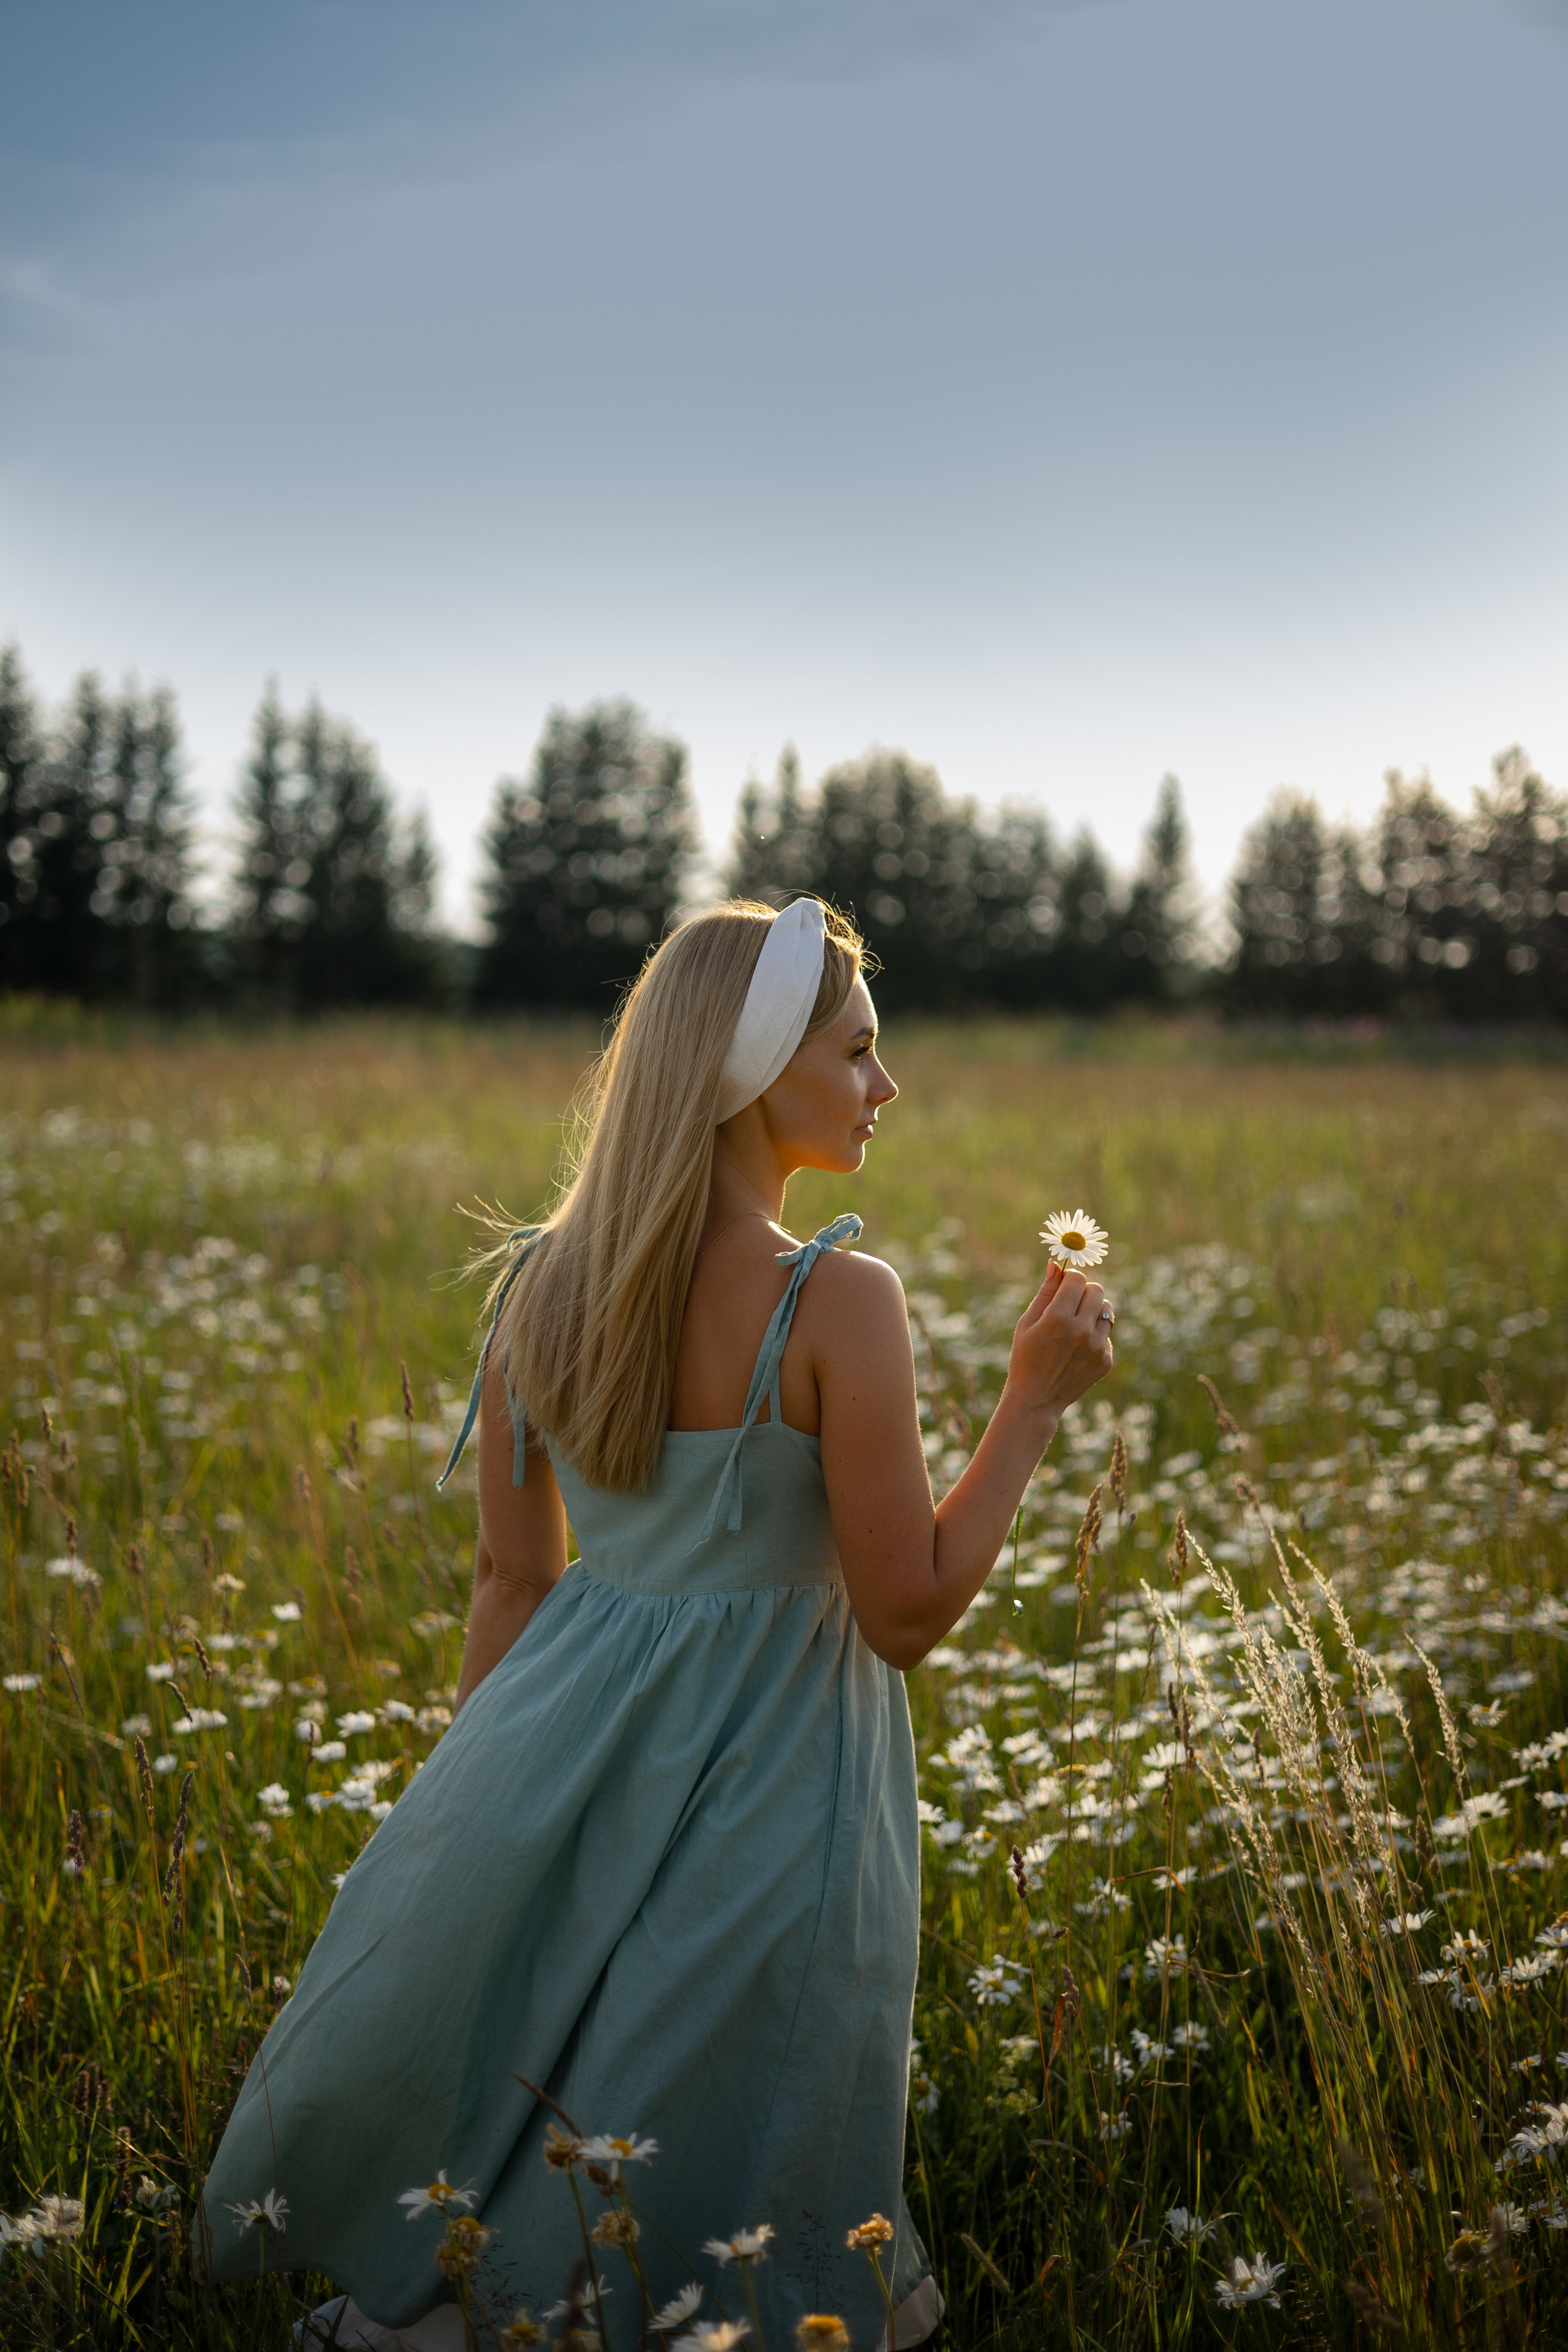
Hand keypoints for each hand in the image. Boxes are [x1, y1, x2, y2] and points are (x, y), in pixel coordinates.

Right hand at [1003, 1259, 1113, 1425]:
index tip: (1063, 1288)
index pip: (1078, 1279)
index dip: (1070, 1280)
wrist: (1036, 1400)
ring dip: (1092, 1312)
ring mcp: (1096, 1347)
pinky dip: (1095, 1335)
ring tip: (1074, 1327)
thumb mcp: (1027, 1323)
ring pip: (1106, 1310)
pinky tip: (1077, 1350)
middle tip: (1069, 1306)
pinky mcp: (1105, 1360)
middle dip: (1083, 1292)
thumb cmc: (1025, 1357)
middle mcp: (1081, 1331)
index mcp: (1057, 1319)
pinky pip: (1106, 1333)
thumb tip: (1057, 1264)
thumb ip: (1045, 1292)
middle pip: (1097, 1290)